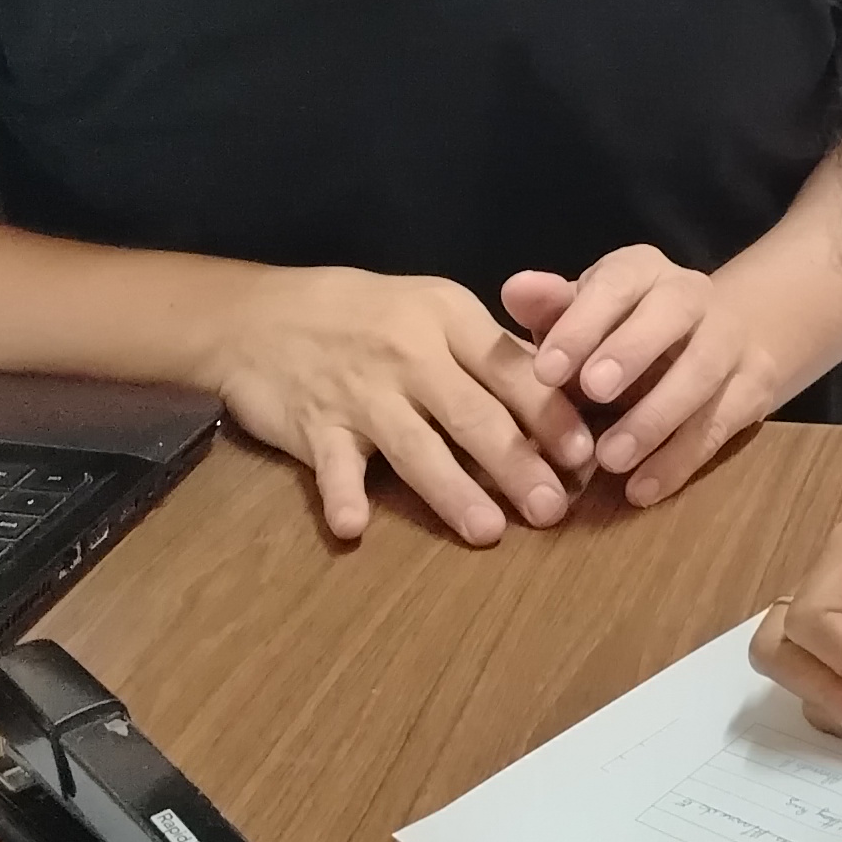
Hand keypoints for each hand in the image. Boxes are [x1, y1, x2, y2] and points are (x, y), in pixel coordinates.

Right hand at [204, 265, 588, 546]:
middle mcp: (408, 354)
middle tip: (555, 509)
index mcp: (447, 318)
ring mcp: (360, 392)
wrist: (256, 314)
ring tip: (489, 532)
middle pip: (472, 414)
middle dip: (517, 463)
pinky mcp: (314, 426)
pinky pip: (331, 466)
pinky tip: (354, 528)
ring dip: (453, 490)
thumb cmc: (362, 314)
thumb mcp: (430, 310)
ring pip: (415, 446)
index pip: (509, 369)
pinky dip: (341, 495)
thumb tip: (562, 392)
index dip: (550, 413)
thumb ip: (490, 350)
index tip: (585, 454)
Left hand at [499, 246, 804, 505]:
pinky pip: (720, 424)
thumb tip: (514, 290)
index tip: (545, 370)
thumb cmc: (624, 331)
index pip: (615, 283)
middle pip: (672, 312)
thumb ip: (550, 309)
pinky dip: (680, 460)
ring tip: (610, 459)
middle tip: (593, 392)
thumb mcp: (584, 316)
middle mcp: (691, 294)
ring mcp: (729, 339)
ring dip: (657, 416)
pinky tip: (642, 489)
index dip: (581, 324)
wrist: (720, 335)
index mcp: (641, 271)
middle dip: (632, 351)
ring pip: (702, 371)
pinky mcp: (752, 387)